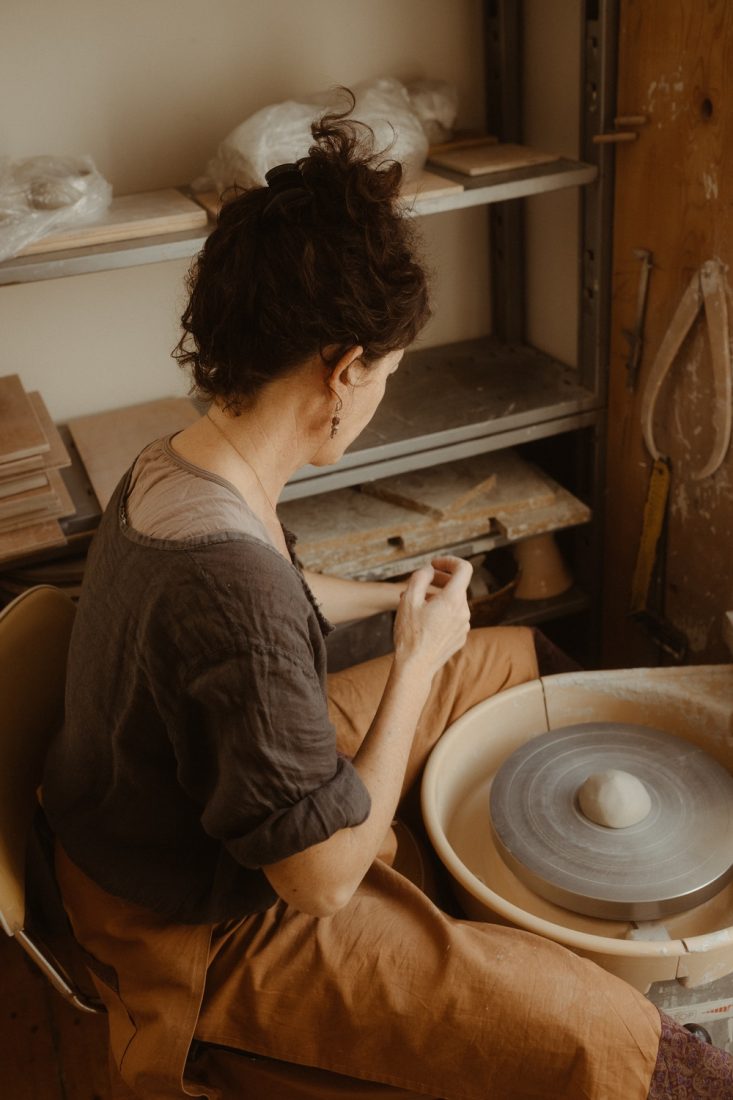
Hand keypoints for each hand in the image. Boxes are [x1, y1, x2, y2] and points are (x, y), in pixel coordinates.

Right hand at [393, 556, 471, 678]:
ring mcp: (464, 625)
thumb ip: (420, 577)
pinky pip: (453, 617)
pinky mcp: (460, 636)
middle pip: (457, 585)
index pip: (464, 568)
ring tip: (416, 603)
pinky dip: (442, 612)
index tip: (435, 564)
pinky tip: (424, 619)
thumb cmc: (410, 634)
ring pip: (454, 602)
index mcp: (453, 599)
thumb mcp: (408, 599)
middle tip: (422, 581)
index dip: (449, 561)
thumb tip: (429, 569)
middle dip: (440, 579)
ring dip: (438, 597)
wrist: (416, 666)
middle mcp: (464, 611)